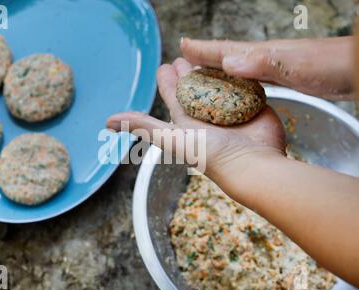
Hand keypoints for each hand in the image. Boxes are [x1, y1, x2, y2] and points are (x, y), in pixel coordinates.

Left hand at [106, 58, 285, 181]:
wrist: (253, 164)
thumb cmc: (211, 154)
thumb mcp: (172, 137)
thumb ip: (143, 126)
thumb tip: (106, 122)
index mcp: (186, 120)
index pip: (174, 94)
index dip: (168, 80)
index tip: (165, 66)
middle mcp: (206, 113)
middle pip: (195, 87)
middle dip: (188, 72)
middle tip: (184, 57)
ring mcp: (230, 109)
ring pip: (218, 84)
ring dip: (212, 71)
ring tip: (207, 57)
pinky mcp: (251, 105)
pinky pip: (242, 86)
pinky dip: (238, 77)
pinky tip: (236, 67)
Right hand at [181, 37, 353, 99]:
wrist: (358, 69)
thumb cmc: (332, 66)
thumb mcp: (297, 66)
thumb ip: (263, 63)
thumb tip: (228, 62)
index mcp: (263, 55)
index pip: (226, 50)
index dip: (203, 49)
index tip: (183, 45)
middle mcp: (265, 58)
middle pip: (228, 56)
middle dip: (206, 57)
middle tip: (185, 58)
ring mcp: (275, 66)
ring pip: (239, 68)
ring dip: (219, 70)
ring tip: (204, 73)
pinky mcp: (285, 77)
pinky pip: (253, 78)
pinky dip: (239, 81)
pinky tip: (239, 87)